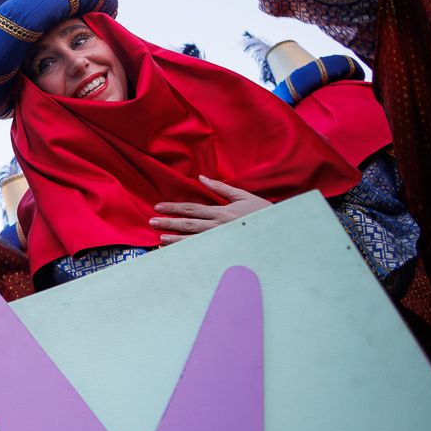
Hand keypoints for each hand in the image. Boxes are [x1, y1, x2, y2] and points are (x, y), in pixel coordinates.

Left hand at [150, 175, 271, 243]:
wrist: (278, 232)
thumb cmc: (261, 213)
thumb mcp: (242, 196)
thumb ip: (220, 188)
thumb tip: (201, 177)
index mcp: (221, 212)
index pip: (191, 208)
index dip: (173, 208)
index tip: (158, 207)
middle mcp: (218, 226)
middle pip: (188, 224)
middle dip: (168, 223)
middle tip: (151, 222)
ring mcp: (221, 240)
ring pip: (193, 240)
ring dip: (175, 239)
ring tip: (160, 239)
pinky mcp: (225, 250)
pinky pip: (203, 251)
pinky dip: (190, 252)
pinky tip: (178, 253)